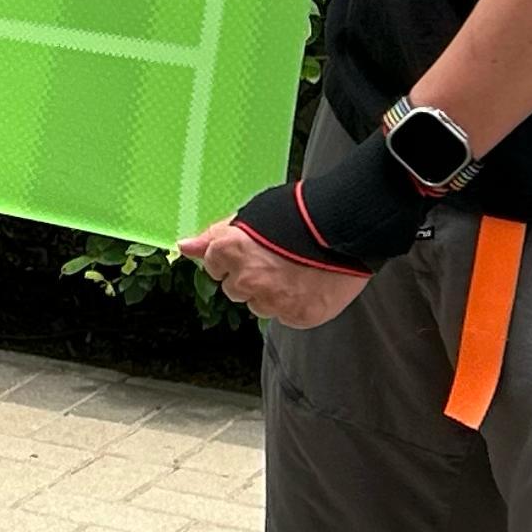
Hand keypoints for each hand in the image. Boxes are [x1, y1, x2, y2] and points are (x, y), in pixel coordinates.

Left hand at [180, 219, 369, 329]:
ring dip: (271, 293)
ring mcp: (274, 301)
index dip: (232, 256)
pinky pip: (286, 316)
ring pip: (259, 306)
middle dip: (249, 277)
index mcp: (231, 251)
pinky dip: (294, 303)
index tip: (251, 250)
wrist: (349, 226)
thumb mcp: (251, 215)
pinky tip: (308, 283)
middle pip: (234, 289)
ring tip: (295, 271)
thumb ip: (214, 235)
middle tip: (276, 260)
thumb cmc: (300, 215)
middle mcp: (247, 280)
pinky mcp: (299, 316)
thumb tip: (183, 247)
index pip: (213, 265)